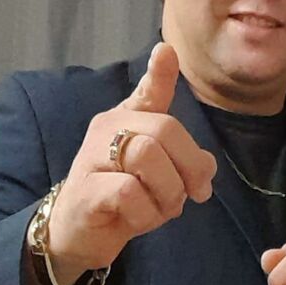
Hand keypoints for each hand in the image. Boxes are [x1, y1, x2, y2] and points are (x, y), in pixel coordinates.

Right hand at [48, 41, 216, 280]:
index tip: (166, 51)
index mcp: (128, 119)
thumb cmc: (122, 197)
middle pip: (164, 129)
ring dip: (168, 192)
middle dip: (190, 165)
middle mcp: (108, 128)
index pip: (148, 91)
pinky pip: (129, 192)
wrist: (78, 234)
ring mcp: (93, 157)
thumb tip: (207, 166)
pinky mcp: (86, 189)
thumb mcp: (158, 175)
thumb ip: (183, 161)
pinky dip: (146, 212)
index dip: (159, 72)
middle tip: (195, 194)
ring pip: (146, 156)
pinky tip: (138, 220)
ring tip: (162, 209)